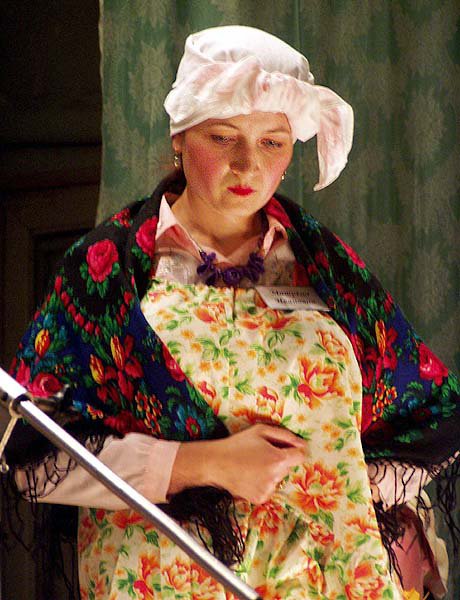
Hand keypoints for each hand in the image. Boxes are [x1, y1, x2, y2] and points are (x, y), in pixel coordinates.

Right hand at [168, 424, 307, 503]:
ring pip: (278, 478)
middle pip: (288, 467)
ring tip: (253, 465)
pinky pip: (269, 488)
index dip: (295, 450)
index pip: (301, 456)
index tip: (287, 448)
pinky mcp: (260, 498)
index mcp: (278, 459)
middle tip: (261, 453)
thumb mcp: (261, 431)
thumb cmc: (238, 444)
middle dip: (280, 459)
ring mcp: (268, 490)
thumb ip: (285, 435)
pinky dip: (263, 482)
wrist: (216, 463)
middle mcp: (276, 477)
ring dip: (271, 471)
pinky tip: (250, 475)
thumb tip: (303, 444)